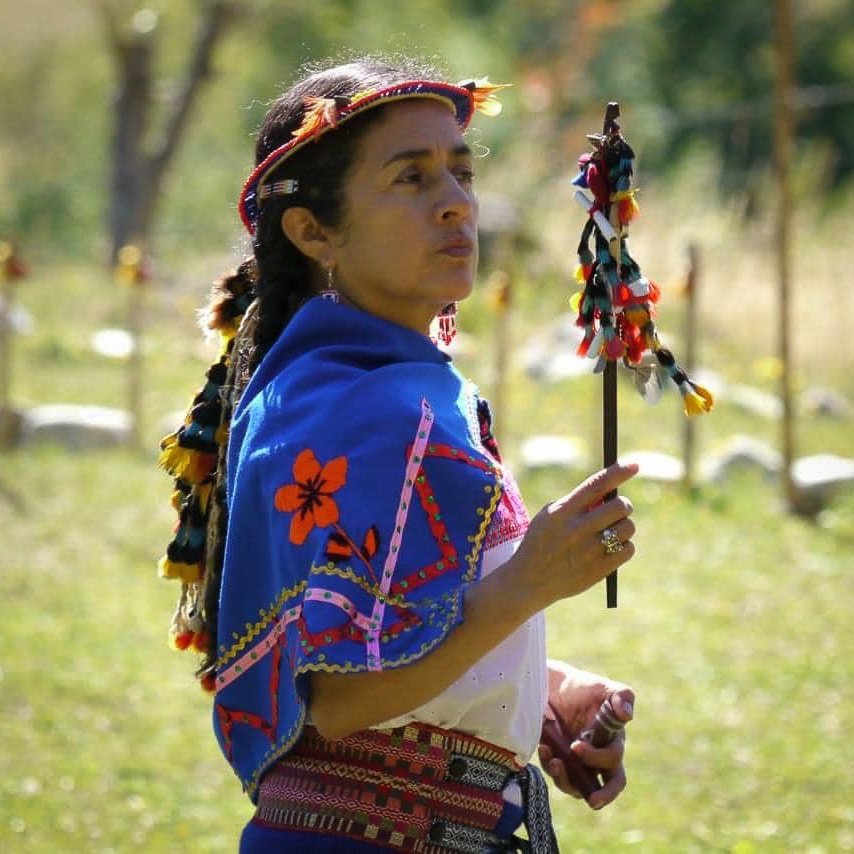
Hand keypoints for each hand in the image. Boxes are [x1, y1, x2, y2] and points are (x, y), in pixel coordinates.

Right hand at [508, 462, 637, 609]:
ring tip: (610, 531)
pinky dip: (623, 546)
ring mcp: (589, 551)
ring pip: (628, 527)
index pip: (596, 485)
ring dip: (624, 526)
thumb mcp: (550, 516)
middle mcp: (576, 529)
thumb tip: (611, 494)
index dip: (618, 473)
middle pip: (620, 506)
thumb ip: (576, 503)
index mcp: (562, 512)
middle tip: (617, 510)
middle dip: (623, 505)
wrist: (528, 581)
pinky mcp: (598, 570)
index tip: (634, 465)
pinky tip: (609, 548)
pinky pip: (628, 549)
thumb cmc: (541, 542)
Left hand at [538, 661, 634, 809]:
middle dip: (600, 796)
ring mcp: (576, 762)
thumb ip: (620, 695)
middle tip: (593, 800)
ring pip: (576, 787)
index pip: (614, 767)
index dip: (599, 761)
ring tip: (553, 760)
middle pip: (606, 788)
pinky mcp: (557, 760)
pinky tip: (545, 749)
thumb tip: (627, 715)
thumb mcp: (601, 687)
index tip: (577, 747)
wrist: (552, 684)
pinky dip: (550, 766)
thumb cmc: (582, 686)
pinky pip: (556, 774)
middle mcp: (596, 759)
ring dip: (565, 779)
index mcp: (612, 744)